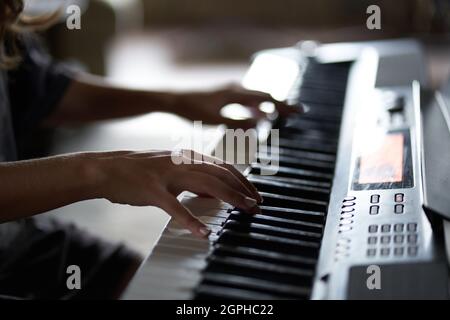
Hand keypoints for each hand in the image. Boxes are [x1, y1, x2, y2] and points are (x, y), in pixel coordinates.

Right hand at [89, 150, 261, 237]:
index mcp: (187, 156)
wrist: (105, 168)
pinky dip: (191, 220)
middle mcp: (181, 162)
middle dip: (242, 189)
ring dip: (229, 197)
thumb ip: (192, 176)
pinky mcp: (152, 190)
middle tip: (256, 205)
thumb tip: (213, 190)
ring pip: (207, 183)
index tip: (254, 194)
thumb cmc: (138, 171)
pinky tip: (203, 232)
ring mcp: (168, 174)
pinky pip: (175, 206)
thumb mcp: (170, 167)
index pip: (223, 166)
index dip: (242, 180)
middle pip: (221, 173)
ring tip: (244, 210)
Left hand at [172, 84, 302, 128]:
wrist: (173, 100)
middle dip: (281, 105)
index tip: (300, 111)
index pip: (266, 97)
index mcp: (236, 93)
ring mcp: (230, 92)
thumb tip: (260, 126)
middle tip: (296, 113)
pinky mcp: (225, 97)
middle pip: (264, 96)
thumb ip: (238, 123)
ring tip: (282, 115)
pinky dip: (256, 109)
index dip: (284, 105)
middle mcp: (236, 89)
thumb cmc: (192, 109)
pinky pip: (246, 102)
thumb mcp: (215, 119)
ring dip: (268, 107)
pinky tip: (258, 117)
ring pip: (255, 99)